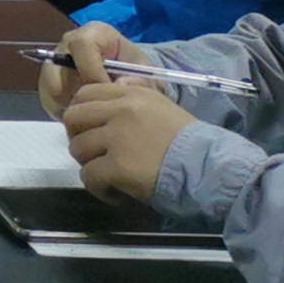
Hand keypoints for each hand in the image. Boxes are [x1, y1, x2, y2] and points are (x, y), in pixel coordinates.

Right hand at [35, 21, 150, 115]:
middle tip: (99, 108)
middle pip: (59, 67)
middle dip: (78, 92)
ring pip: (51, 87)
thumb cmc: (137, 74)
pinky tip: (86, 117)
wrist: (129, 82)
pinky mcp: (49, 83)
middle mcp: (68, 44)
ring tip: (94, 114)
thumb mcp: (148, 76)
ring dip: (71, 104)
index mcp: (93, 33)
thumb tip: (122, 84)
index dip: (93, 72)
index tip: (109, 94)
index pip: (81, 46)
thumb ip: (142, 82)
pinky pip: (49, 100)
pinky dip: (66, 112)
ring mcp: (55, 63)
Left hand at [63, 79, 196, 204]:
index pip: (84, 94)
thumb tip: (112, 89)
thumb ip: (133, 98)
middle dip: (78, 137)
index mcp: (131, 94)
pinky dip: (98, 188)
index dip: (81, 114)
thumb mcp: (161, 107)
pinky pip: (89, 176)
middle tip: (95, 155)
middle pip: (73, 118)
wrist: (211, 168)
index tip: (90, 131)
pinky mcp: (118, 166)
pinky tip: (116, 193)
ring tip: (110, 177)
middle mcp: (120, 110)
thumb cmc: (190, 142)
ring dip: (89, 165)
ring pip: (77, 148)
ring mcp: (117, 138)